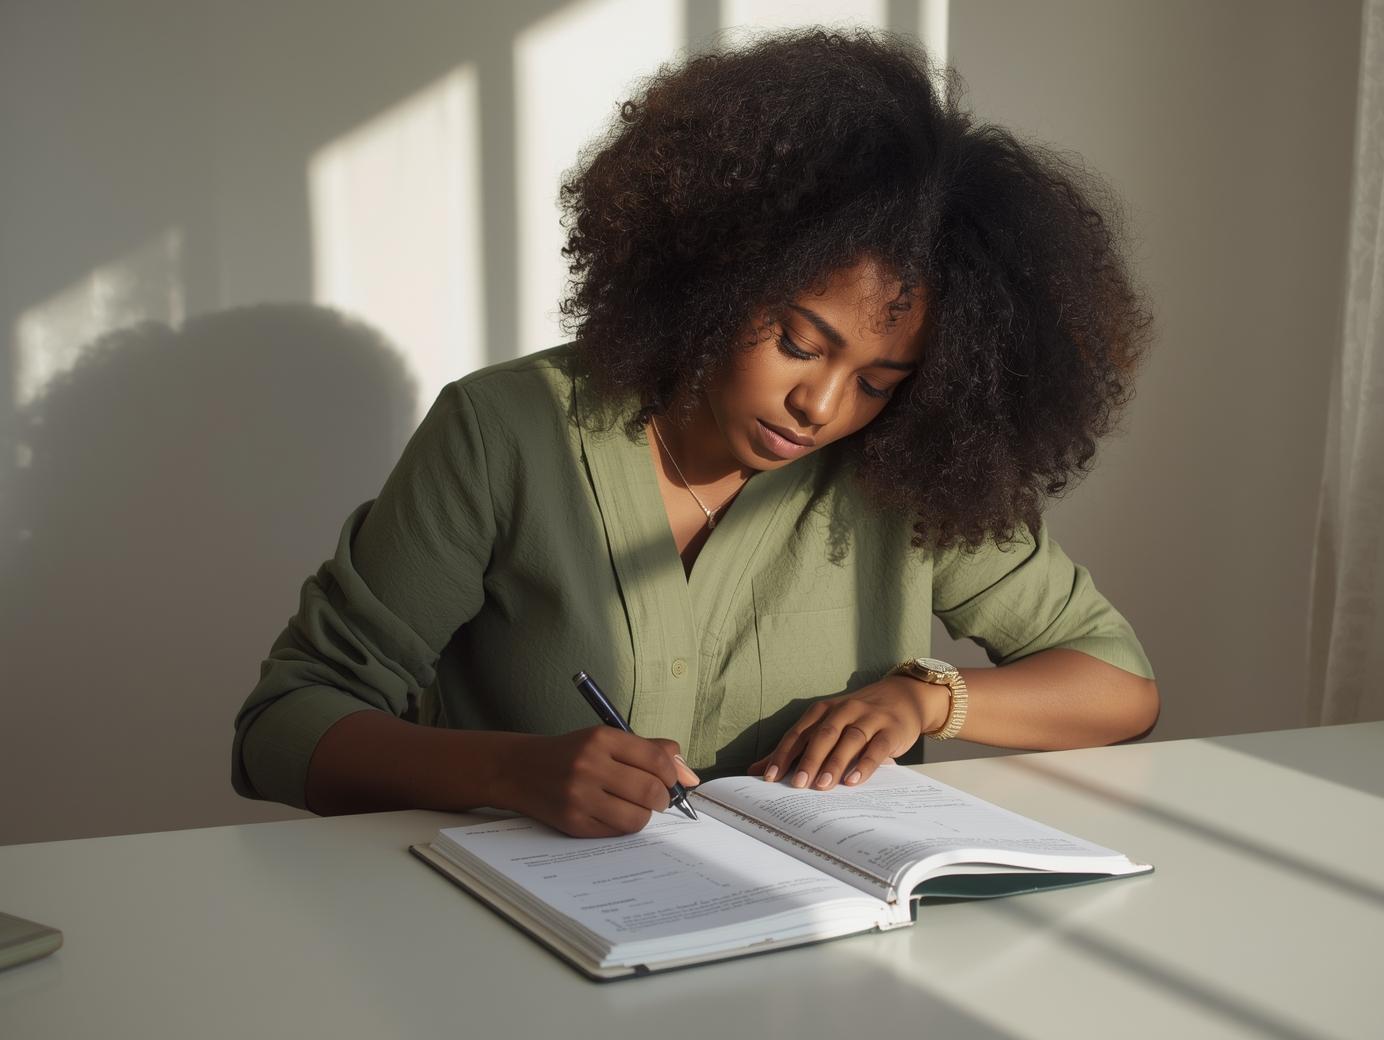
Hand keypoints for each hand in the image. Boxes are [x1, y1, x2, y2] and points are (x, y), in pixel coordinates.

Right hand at [495, 726, 700, 837]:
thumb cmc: (571, 753)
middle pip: (650, 791)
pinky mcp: (573, 823)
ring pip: (637, 817)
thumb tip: (690, 774)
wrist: (519, 769)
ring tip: (635, 806)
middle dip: (663, 798)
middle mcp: (590, 766)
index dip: (672, 774)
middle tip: (657, 798)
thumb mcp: (605, 739)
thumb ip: (649, 750)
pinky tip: (615, 813)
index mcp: (601, 739)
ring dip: (645, 815)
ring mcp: (580, 797)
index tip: (670, 779)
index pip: (656, 759)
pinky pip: (616, 832)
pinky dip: (624, 825)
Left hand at [747, 675, 940, 789]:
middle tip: (797, 784)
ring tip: (822, 786)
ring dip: (834, 763)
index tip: (769, 777)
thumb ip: (795, 748)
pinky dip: (865, 765)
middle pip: (823, 735)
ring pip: (849, 740)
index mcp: (823, 710)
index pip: (799, 733)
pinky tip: (853, 781)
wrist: (903, 697)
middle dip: (808, 760)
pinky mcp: (891, 730)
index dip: (783, 754)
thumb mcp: (826, 726)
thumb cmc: (857, 717)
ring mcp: (869, 719)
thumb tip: (756, 770)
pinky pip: (877, 748)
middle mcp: (845, 710)